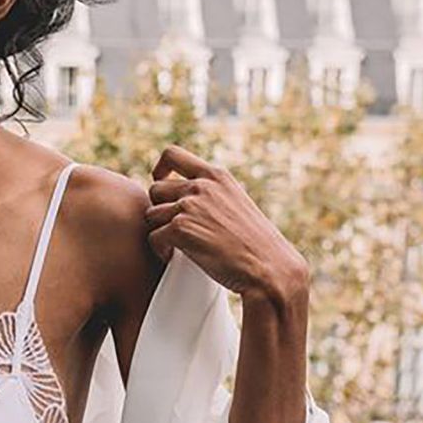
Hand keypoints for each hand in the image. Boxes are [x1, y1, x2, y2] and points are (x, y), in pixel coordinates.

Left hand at [144, 144, 308, 305]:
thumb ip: (211, 196)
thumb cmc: (256, 245)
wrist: (270, 268)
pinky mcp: (181, 228)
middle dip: (160, 209)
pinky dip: (160, 250)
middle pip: (156, 189)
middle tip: (173, 229)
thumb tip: (184, 199)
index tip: (160, 182)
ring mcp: (190, 205)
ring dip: (160, 231)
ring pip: (152, 215)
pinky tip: (173, 257)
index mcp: (217, 176)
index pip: (172, 154)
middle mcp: (201, 186)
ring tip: (176, 246)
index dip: (160, 168)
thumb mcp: (236, 204)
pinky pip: (153, 237)